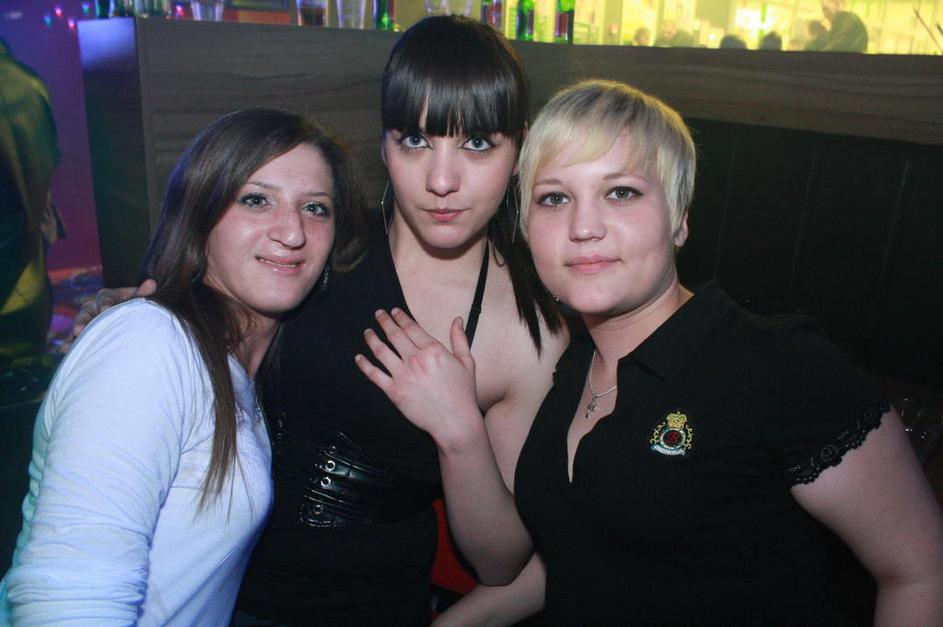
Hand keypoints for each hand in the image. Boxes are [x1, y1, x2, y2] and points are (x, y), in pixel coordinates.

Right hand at [62, 279, 156, 351]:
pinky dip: (69, 343)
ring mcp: (86, 321)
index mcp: (107, 296)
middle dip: (82, 321)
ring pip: (78, 326)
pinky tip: (64, 351)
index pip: (105, 298)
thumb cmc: (134, 306)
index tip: (105, 310)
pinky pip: (74, 338)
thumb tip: (152, 283)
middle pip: (86, 312)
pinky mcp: (83, 333)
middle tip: (80, 330)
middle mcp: (93, 307)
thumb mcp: (138, 299)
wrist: (128, 318)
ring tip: (68, 346)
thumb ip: (143, 293)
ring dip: (73, 335)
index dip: (104, 303)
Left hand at [355, 308, 481, 446]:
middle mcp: (415, 359)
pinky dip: (364, 365)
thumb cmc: (462, 394)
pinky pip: (374, 375)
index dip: (401, 317)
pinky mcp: (394, 391)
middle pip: (394, 335)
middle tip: (378, 314)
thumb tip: (457, 320)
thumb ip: (460, 339)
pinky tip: (359, 358)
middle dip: (384, 322)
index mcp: (433, 350)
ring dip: (372, 339)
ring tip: (368, 332)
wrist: (455, 421)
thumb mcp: (466, 362)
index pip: (411, 327)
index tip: (394, 312)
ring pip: (381, 351)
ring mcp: (402, 375)